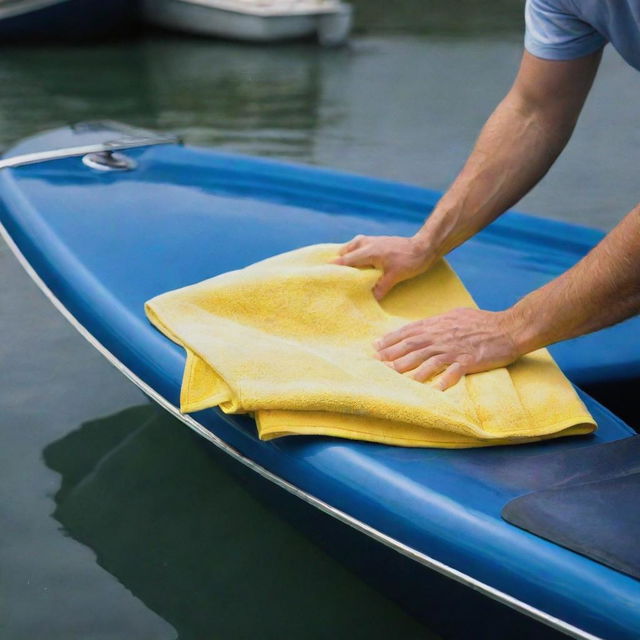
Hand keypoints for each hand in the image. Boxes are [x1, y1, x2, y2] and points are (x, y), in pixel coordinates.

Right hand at [331, 234, 433, 299]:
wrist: (423, 247)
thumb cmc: (410, 261)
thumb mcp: (394, 277)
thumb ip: (380, 289)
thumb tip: (370, 301)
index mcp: (367, 251)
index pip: (344, 261)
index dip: (333, 269)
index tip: (323, 276)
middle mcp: (365, 243)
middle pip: (343, 253)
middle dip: (337, 263)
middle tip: (333, 277)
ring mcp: (370, 240)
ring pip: (350, 248)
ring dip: (346, 258)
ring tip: (344, 273)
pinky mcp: (375, 241)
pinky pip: (357, 247)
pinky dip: (353, 254)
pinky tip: (356, 265)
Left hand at [373, 307, 521, 389]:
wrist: (508, 327)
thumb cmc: (482, 322)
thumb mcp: (455, 316)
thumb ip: (437, 323)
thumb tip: (423, 327)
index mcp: (438, 325)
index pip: (409, 332)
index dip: (391, 339)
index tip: (376, 347)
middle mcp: (442, 336)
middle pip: (412, 346)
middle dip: (392, 355)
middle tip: (377, 363)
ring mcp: (454, 349)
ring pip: (426, 360)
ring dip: (409, 369)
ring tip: (395, 376)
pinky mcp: (468, 360)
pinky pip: (453, 372)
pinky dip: (442, 380)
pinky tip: (433, 389)